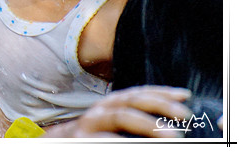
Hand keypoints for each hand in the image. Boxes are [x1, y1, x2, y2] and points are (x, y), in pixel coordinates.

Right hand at [44, 86, 192, 137]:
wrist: (53, 145)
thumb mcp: (109, 124)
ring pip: (121, 116)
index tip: (185, 94)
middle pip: (132, 100)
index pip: (138, 93)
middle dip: (160, 105)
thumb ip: (129, 118)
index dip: (161, 92)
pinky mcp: (82, 140)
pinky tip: (139, 147)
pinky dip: (126, 144)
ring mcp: (89, 125)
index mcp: (109, 105)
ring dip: (148, 124)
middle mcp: (99, 110)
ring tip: (171, 135)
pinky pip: (108, 140)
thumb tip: (167, 125)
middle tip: (185, 115)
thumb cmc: (89, 137)